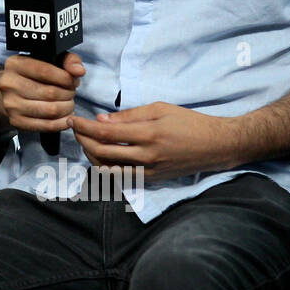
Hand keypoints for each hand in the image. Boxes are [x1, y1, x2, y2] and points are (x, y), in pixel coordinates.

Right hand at [0, 51, 84, 135]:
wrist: (10, 94)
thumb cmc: (33, 75)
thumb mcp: (49, 60)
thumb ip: (68, 60)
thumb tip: (78, 71)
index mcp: (15, 64)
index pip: (45, 71)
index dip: (65, 78)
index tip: (72, 81)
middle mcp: (9, 84)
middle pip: (50, 93)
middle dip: (68, 94)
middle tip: (71, 93)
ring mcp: (11, 104)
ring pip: (51, 110)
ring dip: (67, 108)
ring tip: (68, 104)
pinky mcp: (16, 121)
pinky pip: (47, 125)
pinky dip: (62, 123)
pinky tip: (65, 116)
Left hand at [68, 102, 239, 182]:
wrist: (216, 146)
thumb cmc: (189, 122)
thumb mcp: (160, 109)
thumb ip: (129, 115)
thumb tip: (102, 120)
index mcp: (148, 134)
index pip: (105, 133)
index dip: (85, 127)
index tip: (73, 120)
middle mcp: (146, 156)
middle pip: (102, 152)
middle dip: (82, 140)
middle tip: (75, 129)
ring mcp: (148, 171)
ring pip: (108, 169)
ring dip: (91, 156)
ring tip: (85, 141)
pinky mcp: (151, 180)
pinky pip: (121, 177)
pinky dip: (106, 168)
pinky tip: (101, 157)